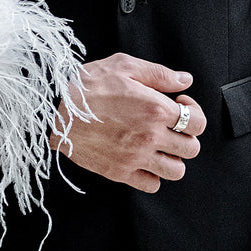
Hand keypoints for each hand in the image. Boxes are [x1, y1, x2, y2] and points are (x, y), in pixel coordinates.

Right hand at [50, 52, 206, 192]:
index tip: (180, 105)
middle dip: (185, 135)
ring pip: (176, 170)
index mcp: (155, 109)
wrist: (53, 109)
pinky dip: (153, 174)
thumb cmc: (87, 85)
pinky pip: (153, 184)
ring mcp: (136, 158)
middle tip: (170, 124)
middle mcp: (150, 137)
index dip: (194, 112)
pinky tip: (143, 157)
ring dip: (172, 157)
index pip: (197, 123)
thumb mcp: (123, 65)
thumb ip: (158, 74)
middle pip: (192, 148)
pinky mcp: (120, 172)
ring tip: (159, 143)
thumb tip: (185, 80)